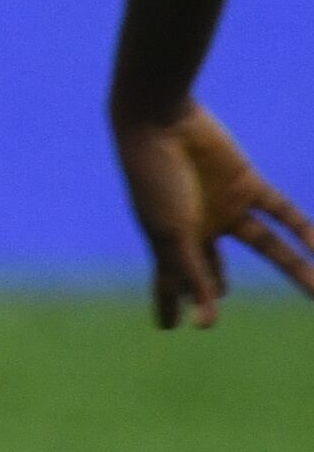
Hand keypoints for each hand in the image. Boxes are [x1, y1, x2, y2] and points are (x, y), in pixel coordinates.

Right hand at [112, 104, 313, 330]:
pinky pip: (282, 213)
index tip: (168, 327)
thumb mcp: (173, 234)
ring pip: (267, 247)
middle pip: (210, 268)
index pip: (167, 283)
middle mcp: (198, 228)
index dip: (168, 305)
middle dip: (210, 289)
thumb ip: (193, 276)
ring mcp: (226, 208)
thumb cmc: (154, 180)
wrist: (159, 123)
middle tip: (216, 304)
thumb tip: (206, 323)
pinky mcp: (247, 184)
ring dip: (295, 269)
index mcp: (167, 242)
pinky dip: (303, 231)